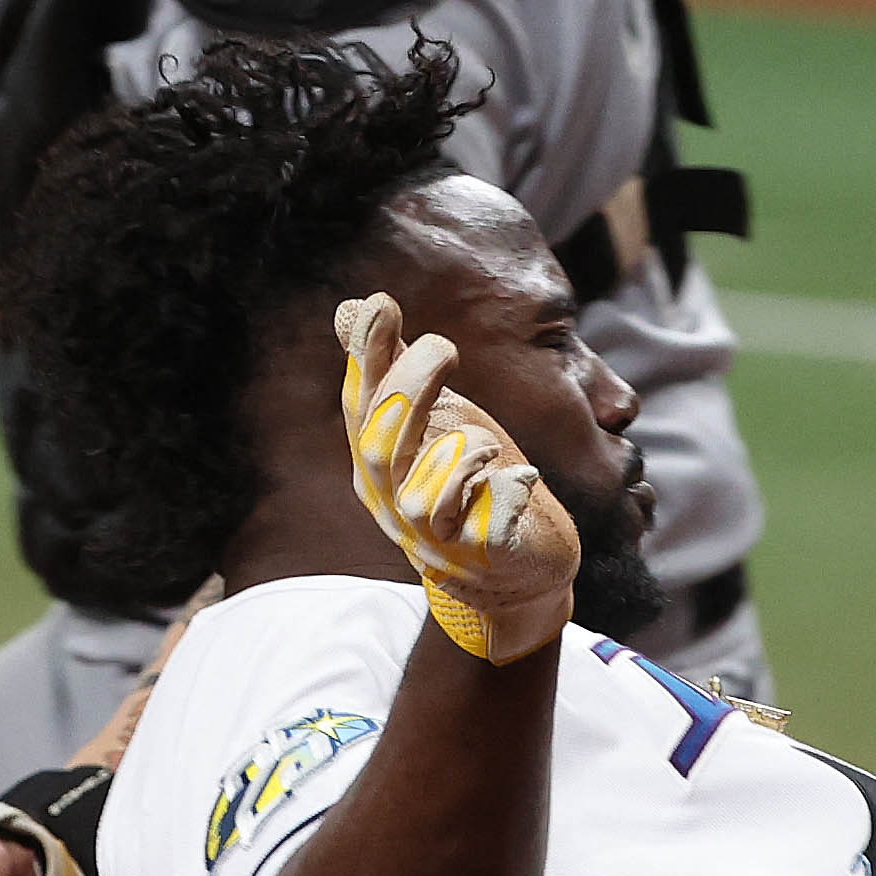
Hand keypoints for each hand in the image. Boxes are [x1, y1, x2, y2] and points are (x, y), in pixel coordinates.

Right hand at [335, 292, 578, 661]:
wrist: (510, 572)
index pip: (360, 408)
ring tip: (487, 440)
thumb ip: (395, 369)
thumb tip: (352, 307)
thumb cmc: (467, 485)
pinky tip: (522, 477)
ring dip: (455, 456)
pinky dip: (503, 500)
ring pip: (423, 499)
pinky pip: (485, 533)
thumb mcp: (434, 419)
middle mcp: (396, 503)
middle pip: (378, 449)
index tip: (381, 303)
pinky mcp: (485, 557)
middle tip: (445, 346)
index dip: (366, 359)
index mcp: (380, 465)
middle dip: (408, 391)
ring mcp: (437, 538)